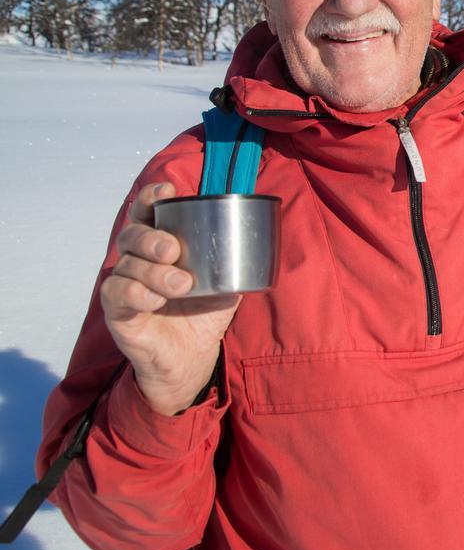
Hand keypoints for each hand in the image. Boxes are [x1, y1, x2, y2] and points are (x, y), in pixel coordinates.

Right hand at [101, 182, 240, 414]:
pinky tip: (156, 300)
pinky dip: (135, 292)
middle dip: (152, 238)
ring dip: (153, 272)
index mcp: (161, 247)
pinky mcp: (117, 311)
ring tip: (181, 286)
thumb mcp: (227, 283)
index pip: (147, 214)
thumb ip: (237, 260)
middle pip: (132, 234)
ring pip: (126, 264)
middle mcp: (138, 260)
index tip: (165, 191)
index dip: (150, 198)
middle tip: (174, 250)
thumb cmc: (204, 315)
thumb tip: (261, 236)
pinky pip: (116, 293)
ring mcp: (124, 284)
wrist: (192, 358)